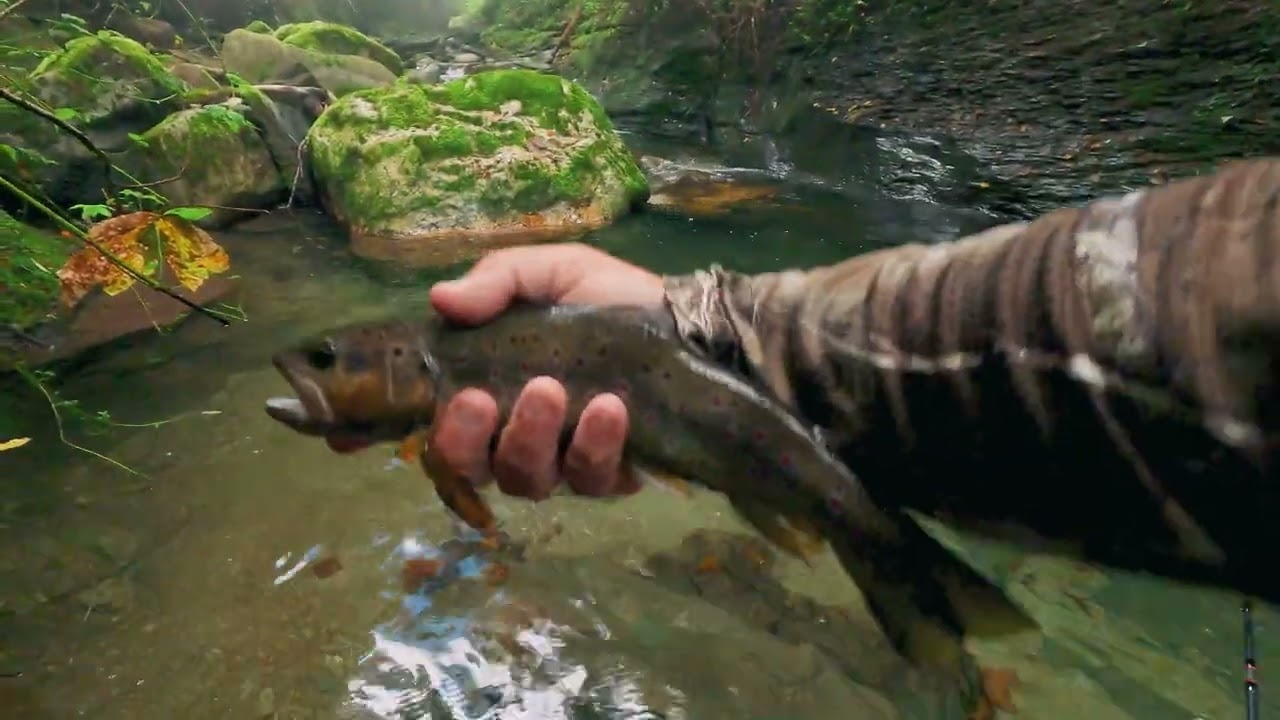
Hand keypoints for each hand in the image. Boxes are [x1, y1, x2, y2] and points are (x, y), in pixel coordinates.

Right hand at [426, 243, 664, 500]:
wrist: (688, 319)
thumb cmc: (608, 298)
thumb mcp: (553, 272)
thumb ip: (497, 281)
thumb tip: (440, 298)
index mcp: (490, 393)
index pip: (443, 433)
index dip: (438, 431)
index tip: (449, 401)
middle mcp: (518, 438)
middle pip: (474, 470)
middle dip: (469, 441)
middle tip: (483, 400)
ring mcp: (564, 463)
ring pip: (528, 480)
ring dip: (531, 437)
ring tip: (552, 389)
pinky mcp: (613, 476)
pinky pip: (593, 480)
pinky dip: (596, 446)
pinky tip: (609, 408)